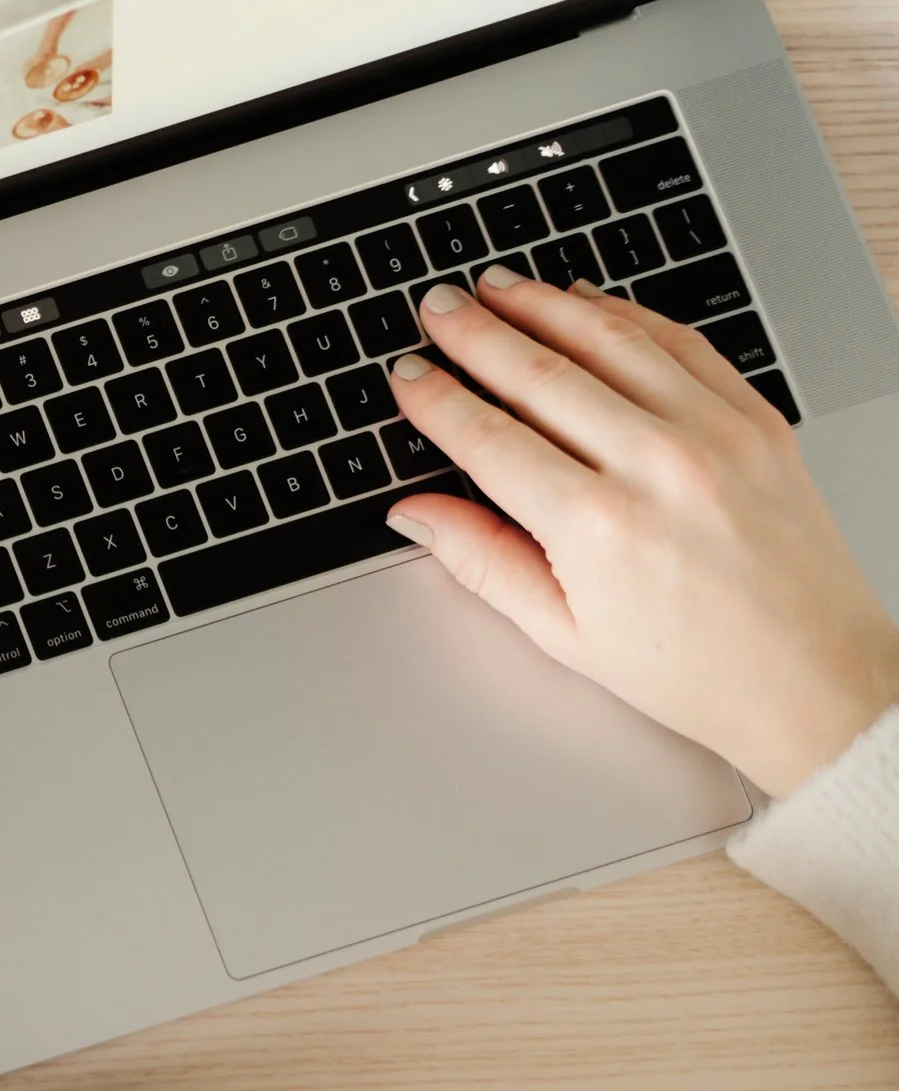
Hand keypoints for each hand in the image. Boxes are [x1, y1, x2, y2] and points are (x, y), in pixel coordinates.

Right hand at [386, 267, 898, 796]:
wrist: (810, 676)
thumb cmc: (691, 668)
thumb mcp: (563, 631)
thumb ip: (482, 561)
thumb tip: (415, 515)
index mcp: (596, 528)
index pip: (489, 439)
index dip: (437, 400)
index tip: (407, 375)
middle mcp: (655, 467)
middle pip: (541, 375)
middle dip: (477, 334)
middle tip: (438, 307)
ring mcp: (713, 433)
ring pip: (609, 341)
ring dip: (544, 304)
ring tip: (498, 286)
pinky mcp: (755, 419)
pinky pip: (679, 344)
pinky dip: (626, 315)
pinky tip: (587, 301)